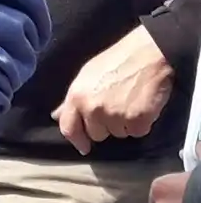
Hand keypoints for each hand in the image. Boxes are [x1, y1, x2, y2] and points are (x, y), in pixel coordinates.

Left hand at [52, 26, 173, 153]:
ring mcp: (115, 116)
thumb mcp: (86, 76)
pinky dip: (140, 124)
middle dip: (104, 126)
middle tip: (115, 107)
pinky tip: (141, 106)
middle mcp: (93, 109)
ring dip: (123, 124)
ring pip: (118, 134)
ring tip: (129, 102)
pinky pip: (137, 133)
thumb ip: (71, 100)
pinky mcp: (137, 122)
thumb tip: (56, 116)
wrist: (147, 55)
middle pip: (96, 134)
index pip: (68, 127)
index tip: (83, 147)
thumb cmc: (115, 62)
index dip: (76, 139)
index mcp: (76, 96)